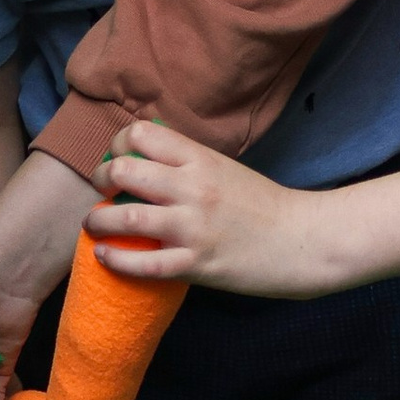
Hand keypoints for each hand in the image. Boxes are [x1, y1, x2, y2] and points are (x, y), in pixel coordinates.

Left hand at [88, 119, 323, 297]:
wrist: (305, 239)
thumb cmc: (265, 205)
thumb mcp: (225, 168)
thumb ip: (188, 162)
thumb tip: (148, 156)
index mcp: (200, 159)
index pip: (139, 135)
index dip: (117, 145)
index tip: (116, 160)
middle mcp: (192, 188)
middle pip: (122, 170)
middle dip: (101, 180)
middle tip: (103, 192)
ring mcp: (193, 226)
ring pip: (124, 217)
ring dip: (98, 222)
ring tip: (95, 226)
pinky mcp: (196, 263)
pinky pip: (143, 264)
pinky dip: (116, 260)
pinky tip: (106, 257)